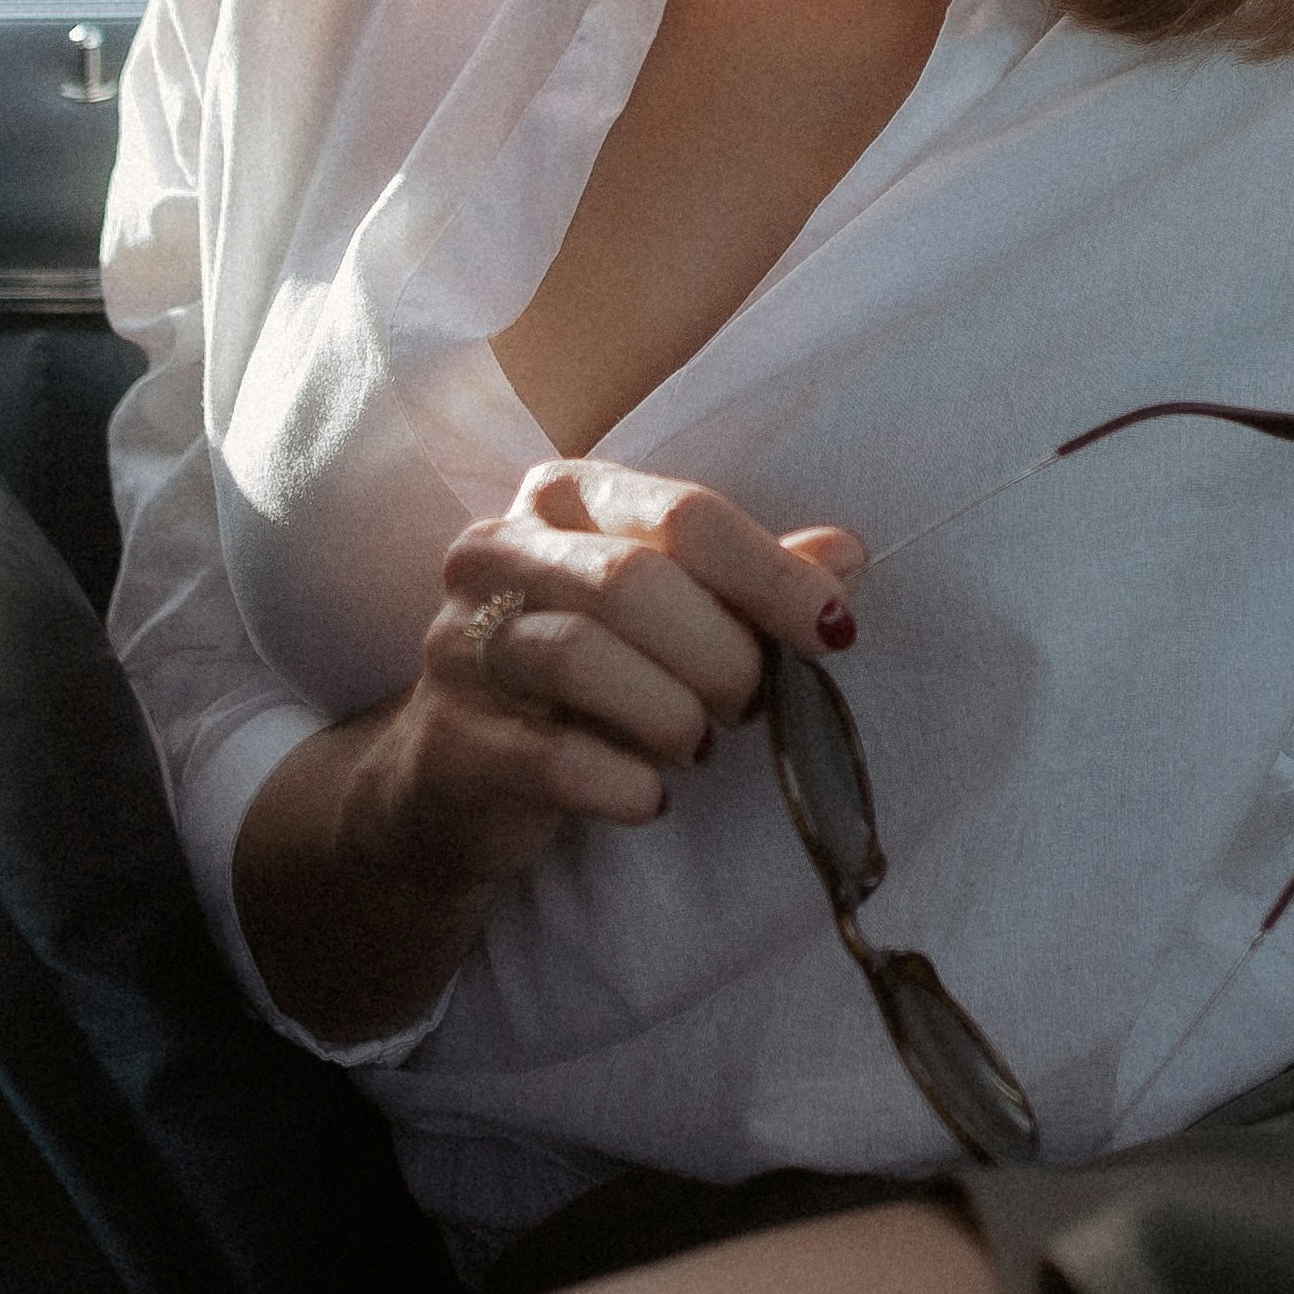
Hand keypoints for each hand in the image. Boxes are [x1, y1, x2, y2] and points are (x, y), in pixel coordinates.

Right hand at [344, 461, 865, 906]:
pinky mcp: (446, 740)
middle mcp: (497, 549)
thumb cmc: (590, 674)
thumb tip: (847, 555)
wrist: (458, 777)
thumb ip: (750, 581)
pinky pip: (549, 758)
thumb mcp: (673, 612)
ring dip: (668, 714)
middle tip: (751, 704)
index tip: (834, 632)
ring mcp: (457, 643)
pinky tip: (650, 798)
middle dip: (718, 652)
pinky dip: (622, 783)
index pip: (684, 515)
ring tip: (699, 745)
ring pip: (579, 657)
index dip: (771, 575)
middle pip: (630, 580)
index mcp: (565, 495)